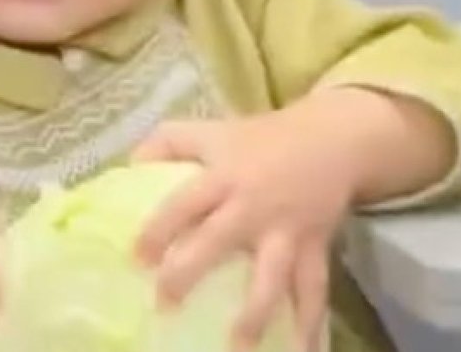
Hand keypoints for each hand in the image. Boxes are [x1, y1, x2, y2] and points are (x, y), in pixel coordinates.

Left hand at [133, 103, 356, 351]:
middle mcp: (252, 207)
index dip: (159, 228)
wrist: (330, 141)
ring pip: (270, 276)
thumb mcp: (210, 131)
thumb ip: (167, 144)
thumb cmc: (259, 140)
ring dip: (255, 314)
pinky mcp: (314, 250)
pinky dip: (311, 326)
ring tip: (237, 349)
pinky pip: (314, 292)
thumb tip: (130, 167)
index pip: (184, 203)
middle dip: (190, 273)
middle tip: (165, 305)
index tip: (137, 258)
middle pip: (218, 241)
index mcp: (223, 177)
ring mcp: (285, 232)